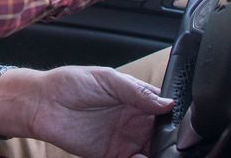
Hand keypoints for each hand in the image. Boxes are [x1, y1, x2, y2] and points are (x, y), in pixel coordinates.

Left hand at [0, 65, 172, 157]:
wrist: (42, 104)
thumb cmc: (70, 83)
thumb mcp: (106, 79)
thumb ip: (136, 92)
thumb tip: (166, 103)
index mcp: (135, 98)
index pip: (165, 109)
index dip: (177, 116)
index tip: (188, 124)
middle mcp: (134, 120)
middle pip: (163, 134)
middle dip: (173, 140)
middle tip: (182, 145)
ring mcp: (125, 139)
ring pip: (153, 151)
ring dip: (161, 153)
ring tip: (169, 154)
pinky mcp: (112, 154)